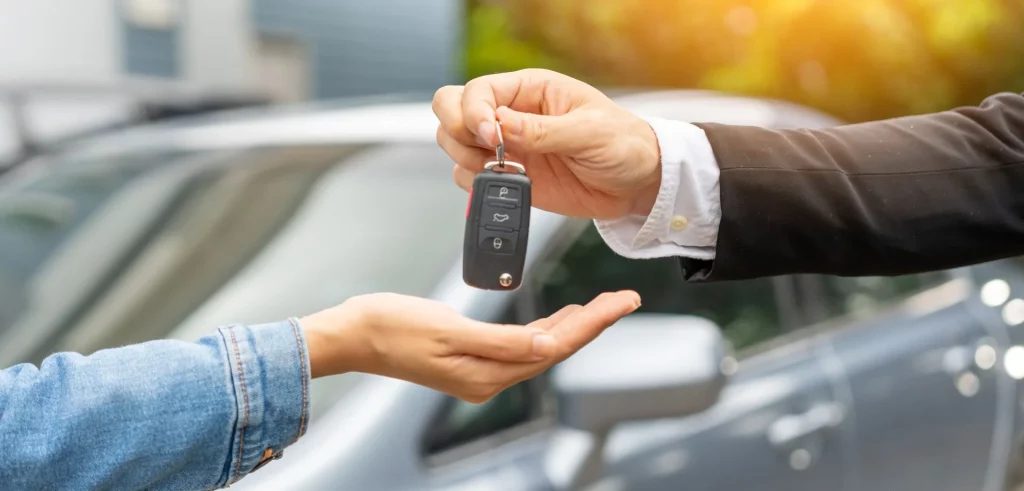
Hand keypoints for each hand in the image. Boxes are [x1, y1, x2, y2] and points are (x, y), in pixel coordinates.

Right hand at [299, 291, 639, 402]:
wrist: (353, 334)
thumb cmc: (392, 327)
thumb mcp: (448, 329)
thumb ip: (501, 342)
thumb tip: (547, 348)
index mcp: (487, 374)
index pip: (555, 348)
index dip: (593, 324)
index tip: (621, 303)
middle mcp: (488, 378)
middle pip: (555, 349)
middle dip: (592, 323)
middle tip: (624, 299)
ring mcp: (479, 370)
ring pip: (540, 347)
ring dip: (572, 326)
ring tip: (601, 305)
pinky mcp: (470, 357)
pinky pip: (520, 345)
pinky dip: (543, 329)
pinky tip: (555, 319)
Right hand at [433, 68, 662, 218]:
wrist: (638, 183)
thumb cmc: (623, 144)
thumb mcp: (589, 132)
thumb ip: (542, 130)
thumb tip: (501, 124)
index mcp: (530, 90)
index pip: (477, 90)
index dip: (473, 112)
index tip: (491, 136)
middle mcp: (511, 115)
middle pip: (452, 110)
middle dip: (459, 132)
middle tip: (486, 151)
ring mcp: (506, 147)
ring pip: (454, 144)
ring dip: (466, 159)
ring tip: (501, 170)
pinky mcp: (509, 176)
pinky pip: (470, 178)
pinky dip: (477, 185)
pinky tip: (507, 184)